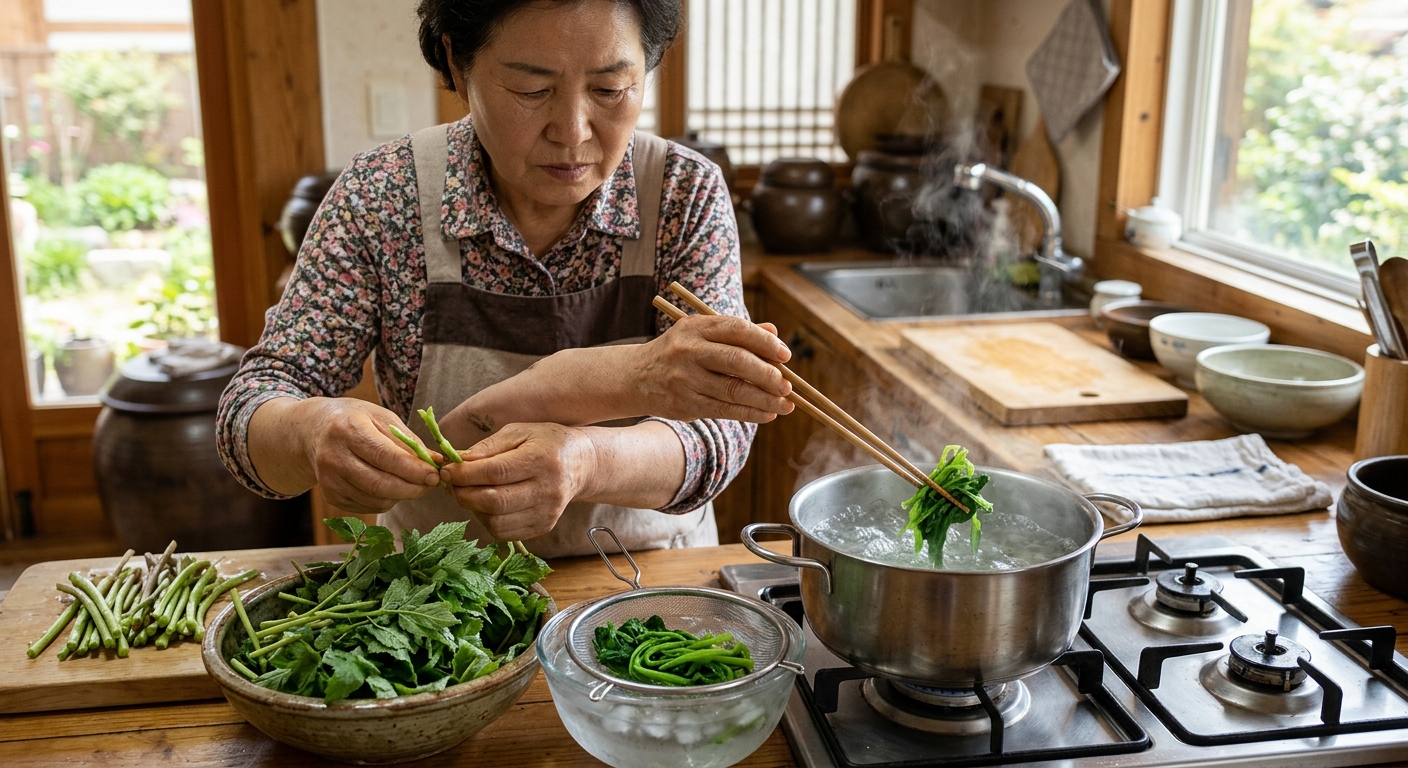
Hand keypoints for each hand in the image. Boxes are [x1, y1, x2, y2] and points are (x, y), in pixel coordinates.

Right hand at [298, 398, 441, 514]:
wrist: (314, 430)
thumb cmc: (355, 420)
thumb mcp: (381, 418)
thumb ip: (408, 440)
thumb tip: (436, 462)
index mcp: (347, 429)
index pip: (385, 456)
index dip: (413, 469)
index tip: (434, 475)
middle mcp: (333, 456)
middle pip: (379, 484)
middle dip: (412, 488)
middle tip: (431, 484)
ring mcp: (328, 480)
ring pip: (375, 500)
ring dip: (401, 496)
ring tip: (414, 484)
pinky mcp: (330, 496)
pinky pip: (367, 506)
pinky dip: (386, 501)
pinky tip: (392, 487)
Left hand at [439, 422, 595, 540]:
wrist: (581, 463)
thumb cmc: (546, 442)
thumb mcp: (519, 432)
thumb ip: (487, 447)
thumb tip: (458, 462)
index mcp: (542, 459)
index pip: (495, 472)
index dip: (464, 475)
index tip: (445, 471)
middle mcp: (548, 489)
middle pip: (494, 502)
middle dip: (463, 494)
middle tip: (450, 484)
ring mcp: (547, 512)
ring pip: (496, 522)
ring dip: (473, 510)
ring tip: (468, 493)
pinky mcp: (544, 526)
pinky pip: (505, 532)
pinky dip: (487, 520)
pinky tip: (485, 504)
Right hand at [633, 315, 794, 422]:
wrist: (636, 376)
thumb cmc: (679, 353)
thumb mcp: (701, 334)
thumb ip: (736, 332)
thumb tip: (774, 331)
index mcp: (697, 327)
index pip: (737, 330)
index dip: (765, 342)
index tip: (785, 355)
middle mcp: (690, 350)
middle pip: (737, 361)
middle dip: (768, 375)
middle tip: (787, 386)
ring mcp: (686, 378)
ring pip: (733, 390)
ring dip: (764, 399)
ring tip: (785, 404)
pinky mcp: (685, 403)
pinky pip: (723, 409)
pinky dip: (749, 413)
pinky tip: (767, 414)